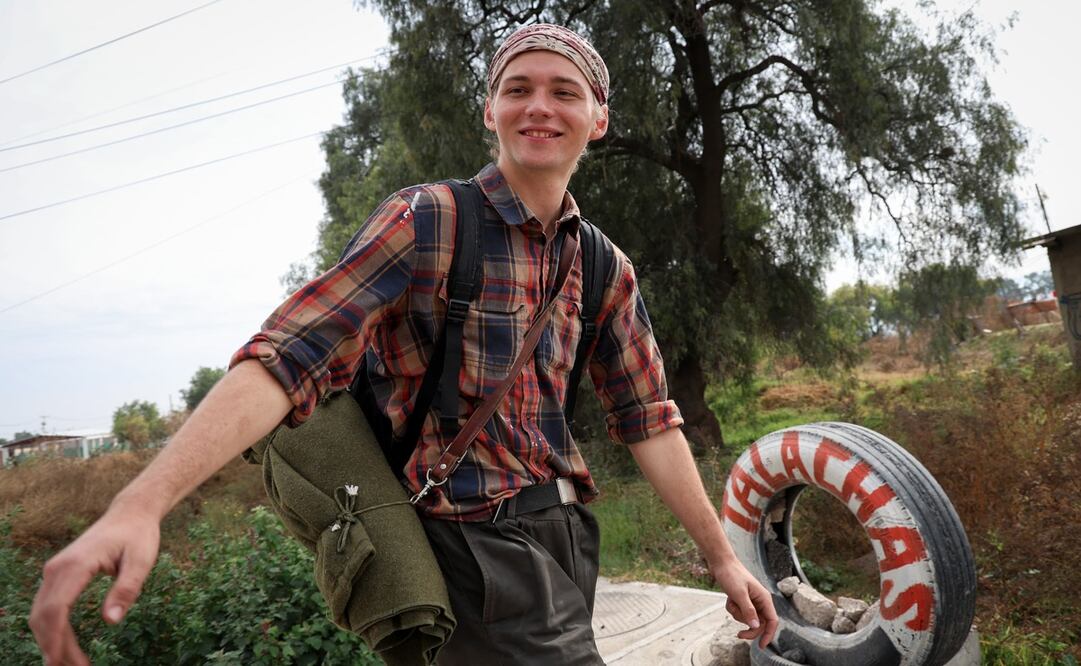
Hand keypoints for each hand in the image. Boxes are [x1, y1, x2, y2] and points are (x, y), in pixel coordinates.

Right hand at [29, 506, 160, 665]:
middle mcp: (57, 568)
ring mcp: (54, 571)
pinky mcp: (58, 575)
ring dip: (51, 641)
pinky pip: (48, 607)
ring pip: (41, 614)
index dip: (57, 640)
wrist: (129, 514)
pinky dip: (53, 629)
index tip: (65, 663)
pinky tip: (64, 647)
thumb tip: (110, 621)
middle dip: (54, 647)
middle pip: (44, 616)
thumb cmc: (138, 536)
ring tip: (70, 665)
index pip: (56, 609)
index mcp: (76, 564)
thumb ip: (127, 589)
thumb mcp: (142, 561)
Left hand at [710, 555, 778, 648]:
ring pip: (748, 618)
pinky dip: (733, 609)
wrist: (721, 563)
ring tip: (731, 602)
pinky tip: (729, 599)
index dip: (769, 635)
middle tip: (738, 634)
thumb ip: (748, 611)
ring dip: (737, 615)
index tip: (761, 646)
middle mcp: (760, 601)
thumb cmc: (732, 575)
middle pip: (760, 624)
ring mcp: (751, 600)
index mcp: (764, 598)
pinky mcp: (743, 600)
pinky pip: (739, 612)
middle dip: (748, 628)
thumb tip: (756, 626)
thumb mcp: (739, 594)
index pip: (772, 621)